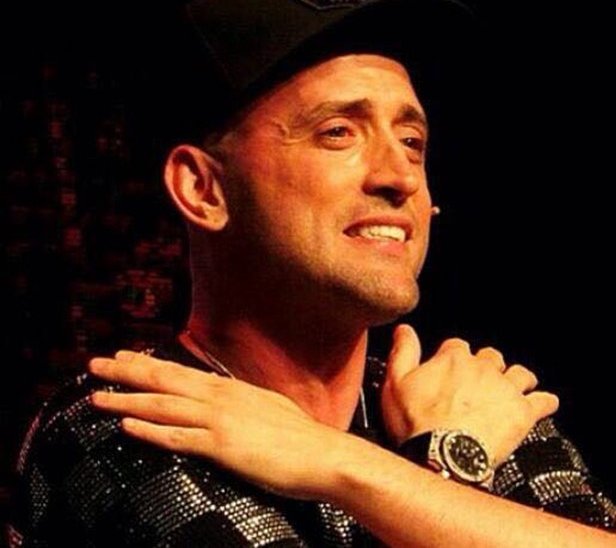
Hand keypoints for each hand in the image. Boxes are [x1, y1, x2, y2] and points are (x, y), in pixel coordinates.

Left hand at [88, 351, 359, 500]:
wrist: (324, 455)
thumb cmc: (301, 437)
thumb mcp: (268, 408)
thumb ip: (242, 402)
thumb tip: (226, 399)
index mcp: (232, 389)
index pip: (182, 371)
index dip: (149, 363)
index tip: (125, 356)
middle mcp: (221, 398)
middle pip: (164, 380)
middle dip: (127, 371)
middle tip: (96, 364)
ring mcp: (220, 420)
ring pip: (163, 405)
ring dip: (126, 398)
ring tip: (97, 396)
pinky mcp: (221, 446)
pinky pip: (177, 437)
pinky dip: (149, 429)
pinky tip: (127, 425)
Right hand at [381, 325, 558, 466]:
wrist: (442, 457)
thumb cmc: (417, 425)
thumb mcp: (396, 384)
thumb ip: (403, 352)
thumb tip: (404, 329)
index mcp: (454, 359)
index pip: (457, 346)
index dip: (453, 357)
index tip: (450, 369)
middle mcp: (484, 368)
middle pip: (491, 357)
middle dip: (487, 367)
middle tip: (479, 384)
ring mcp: (506, 389)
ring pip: (521, 374)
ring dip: (519, 379)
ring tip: (516, 388)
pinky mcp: (523, 412)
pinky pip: (544, 401)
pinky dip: (546, 402)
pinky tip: (546, 404)